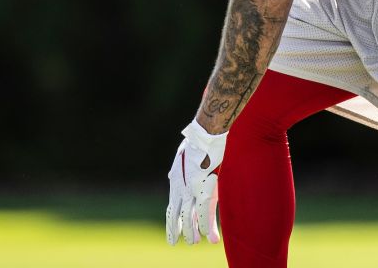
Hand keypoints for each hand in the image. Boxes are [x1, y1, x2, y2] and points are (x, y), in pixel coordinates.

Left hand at [166, 120, 227, 244]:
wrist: (207, 134)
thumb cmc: (197, 142)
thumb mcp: (181, 155)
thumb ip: (177, 168)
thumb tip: (170, 174)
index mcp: (175, 180)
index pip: (171, 205)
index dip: (171, 220)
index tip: (172, 231)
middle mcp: (180, 186)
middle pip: (175, 212)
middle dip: (175, 229)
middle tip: (174, 242)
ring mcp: (191, 188)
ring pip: (188, 215)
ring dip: (190, 231)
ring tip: (191, 243)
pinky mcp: (202, 187)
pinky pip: (203, 211)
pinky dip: (204, 225)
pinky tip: (205, 236)